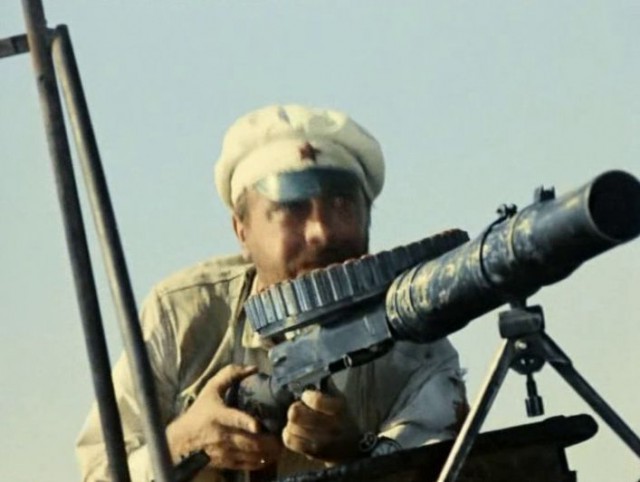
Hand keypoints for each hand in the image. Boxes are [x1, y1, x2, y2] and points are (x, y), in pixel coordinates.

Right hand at [166, 364, 281, 470]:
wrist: (181, 441)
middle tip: (283, 436)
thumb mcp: (211, 389)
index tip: (257, 425)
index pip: (234, 419)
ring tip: (280, 447)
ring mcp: (225, 451)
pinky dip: (260, 462)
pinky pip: (247, 465)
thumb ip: (230, 375)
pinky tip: (269, 457)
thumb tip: (253, 368)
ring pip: (251, 455)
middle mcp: (223, 435)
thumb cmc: (199, 412)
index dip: (246, 422)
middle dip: (269, 441)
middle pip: (250, 442)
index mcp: (219, 415)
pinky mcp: (226, 462)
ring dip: (268, 453)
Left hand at [282, 389, 360, 463]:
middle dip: (295, 408)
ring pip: (291, 427)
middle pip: (296, 414)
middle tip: (300, 409)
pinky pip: (289, 440)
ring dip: (292, 423)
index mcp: (338, 408)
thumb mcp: (341, 400)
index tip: (307, 396)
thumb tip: (313, 373)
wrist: (353, 448)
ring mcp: (321, 442)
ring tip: (299, 422)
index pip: (315, 400)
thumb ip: (327, 387)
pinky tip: (295, 431)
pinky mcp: (313, 453)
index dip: (306, 396)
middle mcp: (331, 426)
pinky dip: (288, 434)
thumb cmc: (344, 419)